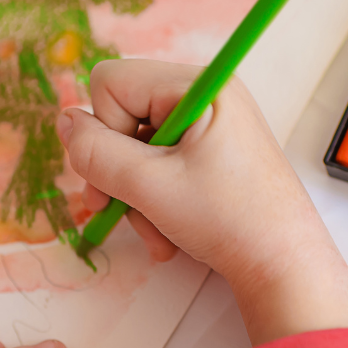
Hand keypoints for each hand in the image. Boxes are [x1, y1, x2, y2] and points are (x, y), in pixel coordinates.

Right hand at [58, 59, 347, 343]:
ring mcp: (210, 126)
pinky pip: (162, 166)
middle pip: (122, 115)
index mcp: (198, 86)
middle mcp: (205, 95)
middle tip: (114, 211)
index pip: (111, 82)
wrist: (284, 265)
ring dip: (135, 196)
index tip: (123, 173)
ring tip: (156, 232)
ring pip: (138, 148)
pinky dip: (156, 201)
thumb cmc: (227, 220)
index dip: (104, 129)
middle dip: (116, 170)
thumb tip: (64, 121)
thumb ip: (96, 153)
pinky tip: (168, 234)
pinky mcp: (213, 155)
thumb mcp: (149, 186)